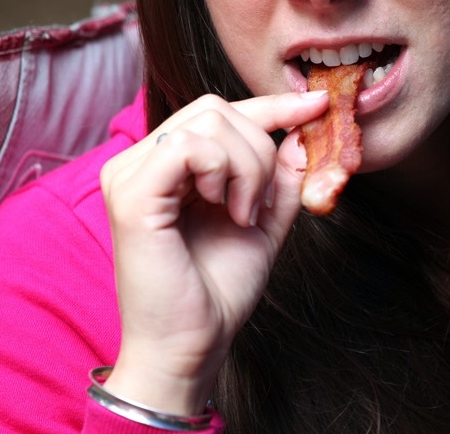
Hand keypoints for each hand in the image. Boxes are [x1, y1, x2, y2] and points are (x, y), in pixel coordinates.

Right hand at [98, 91, 327, 414]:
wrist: (192, 345)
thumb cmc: (218, 290)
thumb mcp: (265, 222)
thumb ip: (282, 178)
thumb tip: (302, 131)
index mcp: (168, 165)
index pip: (222, 112)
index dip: (273, 104)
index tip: (318, 105)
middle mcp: (141, 161)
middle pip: (218, 108)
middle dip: (260, 149)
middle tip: (258, 205)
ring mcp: (130, 174)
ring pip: (210, 120)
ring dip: (247, 165)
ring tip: (241, 212)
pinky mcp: (130, 193)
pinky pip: (190, 145)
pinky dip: (224, 171)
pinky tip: (226, 210)